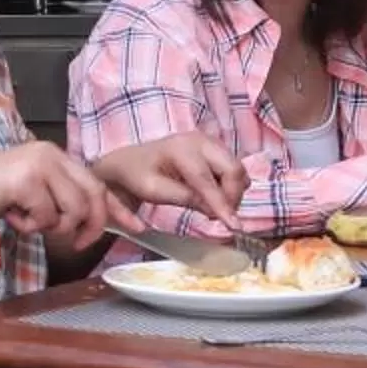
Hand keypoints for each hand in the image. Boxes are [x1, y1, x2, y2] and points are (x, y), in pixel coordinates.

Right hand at [0, 141, 120, 246]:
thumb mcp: (32, 192)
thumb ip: (60, 197)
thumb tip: (92, 221)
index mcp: (54, 154)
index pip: (97, 182)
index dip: (118, 208)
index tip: (137, 226)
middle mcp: (50, 153)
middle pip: (93, 197)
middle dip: (90, 226)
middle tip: (76, 242)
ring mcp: (38, 165)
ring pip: (73, 210)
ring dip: (52, 227)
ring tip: (27, 220)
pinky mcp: (25, 180)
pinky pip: (46, 217)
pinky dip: (30, 227)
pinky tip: (12, 216)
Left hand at [93, 130, 247, 225]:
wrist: (128, 162)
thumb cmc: (137, 176)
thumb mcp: (153, 191)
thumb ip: (184, 198)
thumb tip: (214, 211)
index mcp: (181, 149)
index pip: (207, 180)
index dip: (221, 204)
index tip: (234, 226)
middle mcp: (201, 141)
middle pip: (234, 170)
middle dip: (232, 197)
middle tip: (221, 218)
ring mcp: (211, 142)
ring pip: (238, 170)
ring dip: (233, 192)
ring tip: (212, 207)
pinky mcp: (215, 149)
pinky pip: (234, 170)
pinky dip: (230, 186)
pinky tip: (213, 195)